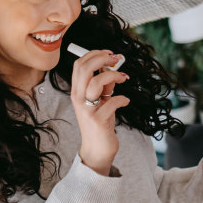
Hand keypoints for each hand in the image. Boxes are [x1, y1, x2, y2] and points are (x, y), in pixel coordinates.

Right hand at [71, 49, 129, 176]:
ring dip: (114, 76)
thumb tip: (111, 66)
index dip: (94, 54)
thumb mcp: (100, 100)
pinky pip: (113, 102)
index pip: (79, 65)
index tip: (109, 53)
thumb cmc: (100, 121)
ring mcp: (87, 109)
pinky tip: (125, 101)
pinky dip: (122, 99)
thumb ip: (103, 85)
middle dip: (103, 59)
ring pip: (97, 82)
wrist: (97, 149)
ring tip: (124, 79)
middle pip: (84, 69)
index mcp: (77, 91)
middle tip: (117, 59)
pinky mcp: (98, 120)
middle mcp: (78, 98)